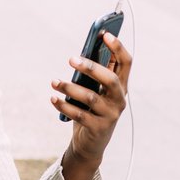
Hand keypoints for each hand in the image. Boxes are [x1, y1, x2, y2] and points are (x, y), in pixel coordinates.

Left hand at [51, 32, 131, 175]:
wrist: (90, 145)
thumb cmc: (91, 111)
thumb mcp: (95, 91)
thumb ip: (92, 76)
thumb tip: (80, 56)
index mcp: (121, 86)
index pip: (126, 63)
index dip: (118, 47)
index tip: (104, 34)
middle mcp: (119, 100)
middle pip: (110, 79)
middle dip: (91, 67)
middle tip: (71, 59)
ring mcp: (110, 115)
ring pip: (90, 97)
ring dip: (69, 88)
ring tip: (54, 82)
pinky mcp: (98, 128)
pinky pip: (79, 114)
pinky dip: (64, 105)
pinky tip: (53, 99)